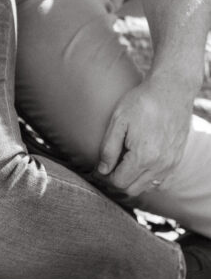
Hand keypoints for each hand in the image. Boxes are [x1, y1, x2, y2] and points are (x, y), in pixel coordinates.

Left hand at [97, 75, 191, 194]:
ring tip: (125, 162)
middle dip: (119, 180)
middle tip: (111, 164)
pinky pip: (161, 181)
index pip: (119, 182)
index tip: (102, 165)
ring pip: (147, 187)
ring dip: (134, 179)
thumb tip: (102, 170)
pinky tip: (141, 162)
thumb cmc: (141, 102)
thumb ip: (109, 148)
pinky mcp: (177, 158)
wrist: (171, 90)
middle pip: (132, 188)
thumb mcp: (118, 121)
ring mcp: (171, 163)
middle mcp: (160, 165)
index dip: (107, 176)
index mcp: (143, 156)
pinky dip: (149, 177)